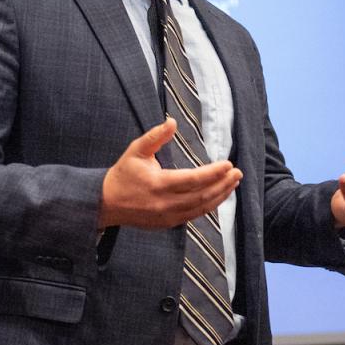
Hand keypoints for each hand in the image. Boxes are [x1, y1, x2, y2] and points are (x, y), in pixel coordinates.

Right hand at [98, 118, 242, 229]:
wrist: (106, 203)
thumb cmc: (123, 174)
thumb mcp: (136, 150)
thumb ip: (155, 136)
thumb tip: (172, 121)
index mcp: (159, 184)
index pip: (194, 180)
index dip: (214, 173)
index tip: (228, 164)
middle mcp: (166, 203)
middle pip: (203, 196)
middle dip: (223, 184)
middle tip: (237, 172)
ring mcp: (168, 216)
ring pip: (201, 208)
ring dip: (220, 196)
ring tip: (233, 183)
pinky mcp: (168, 223)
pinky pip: (194, 215)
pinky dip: (209, 206)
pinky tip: (218, 196)